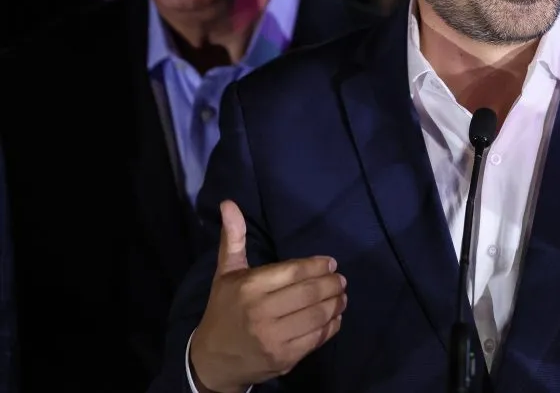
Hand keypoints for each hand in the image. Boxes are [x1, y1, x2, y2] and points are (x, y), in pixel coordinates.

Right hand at [189, 200, 346, 392]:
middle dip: (331, 283)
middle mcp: (261, 312)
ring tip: (341, 295)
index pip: (294, 271)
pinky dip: (332, 326)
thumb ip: (233, 238)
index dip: (318, 266)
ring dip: (336, 303)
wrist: (212, 361)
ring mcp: (273, 338)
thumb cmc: (223, 310)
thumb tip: (229, 203)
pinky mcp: (284, 358)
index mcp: (248, 287)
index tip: (330, 263)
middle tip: (340, 279)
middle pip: (310, 293)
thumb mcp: (226, 273)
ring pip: (317, 315)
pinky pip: (317, 338)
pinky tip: (335, 317)